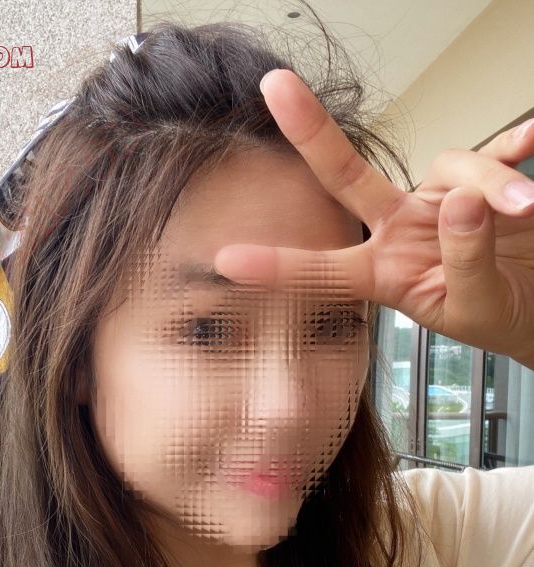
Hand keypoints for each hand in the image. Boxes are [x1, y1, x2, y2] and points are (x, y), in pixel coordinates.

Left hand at [212, 69, 533, 369]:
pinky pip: (495, 152)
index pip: (324, 270)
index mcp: (384, 272)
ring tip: (527, 209)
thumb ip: (465, 262)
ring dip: (490, 182)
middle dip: (311, 134)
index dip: (279, 266)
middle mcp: (402, 229)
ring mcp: (440, 202)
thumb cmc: (498, 317)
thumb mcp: (477, 308)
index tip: (227, 261)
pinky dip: (512, 148)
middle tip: (273, 87)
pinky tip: (531, 138)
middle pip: (347, 177)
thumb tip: (460, 203)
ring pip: (450, 166)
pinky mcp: (485, 182)